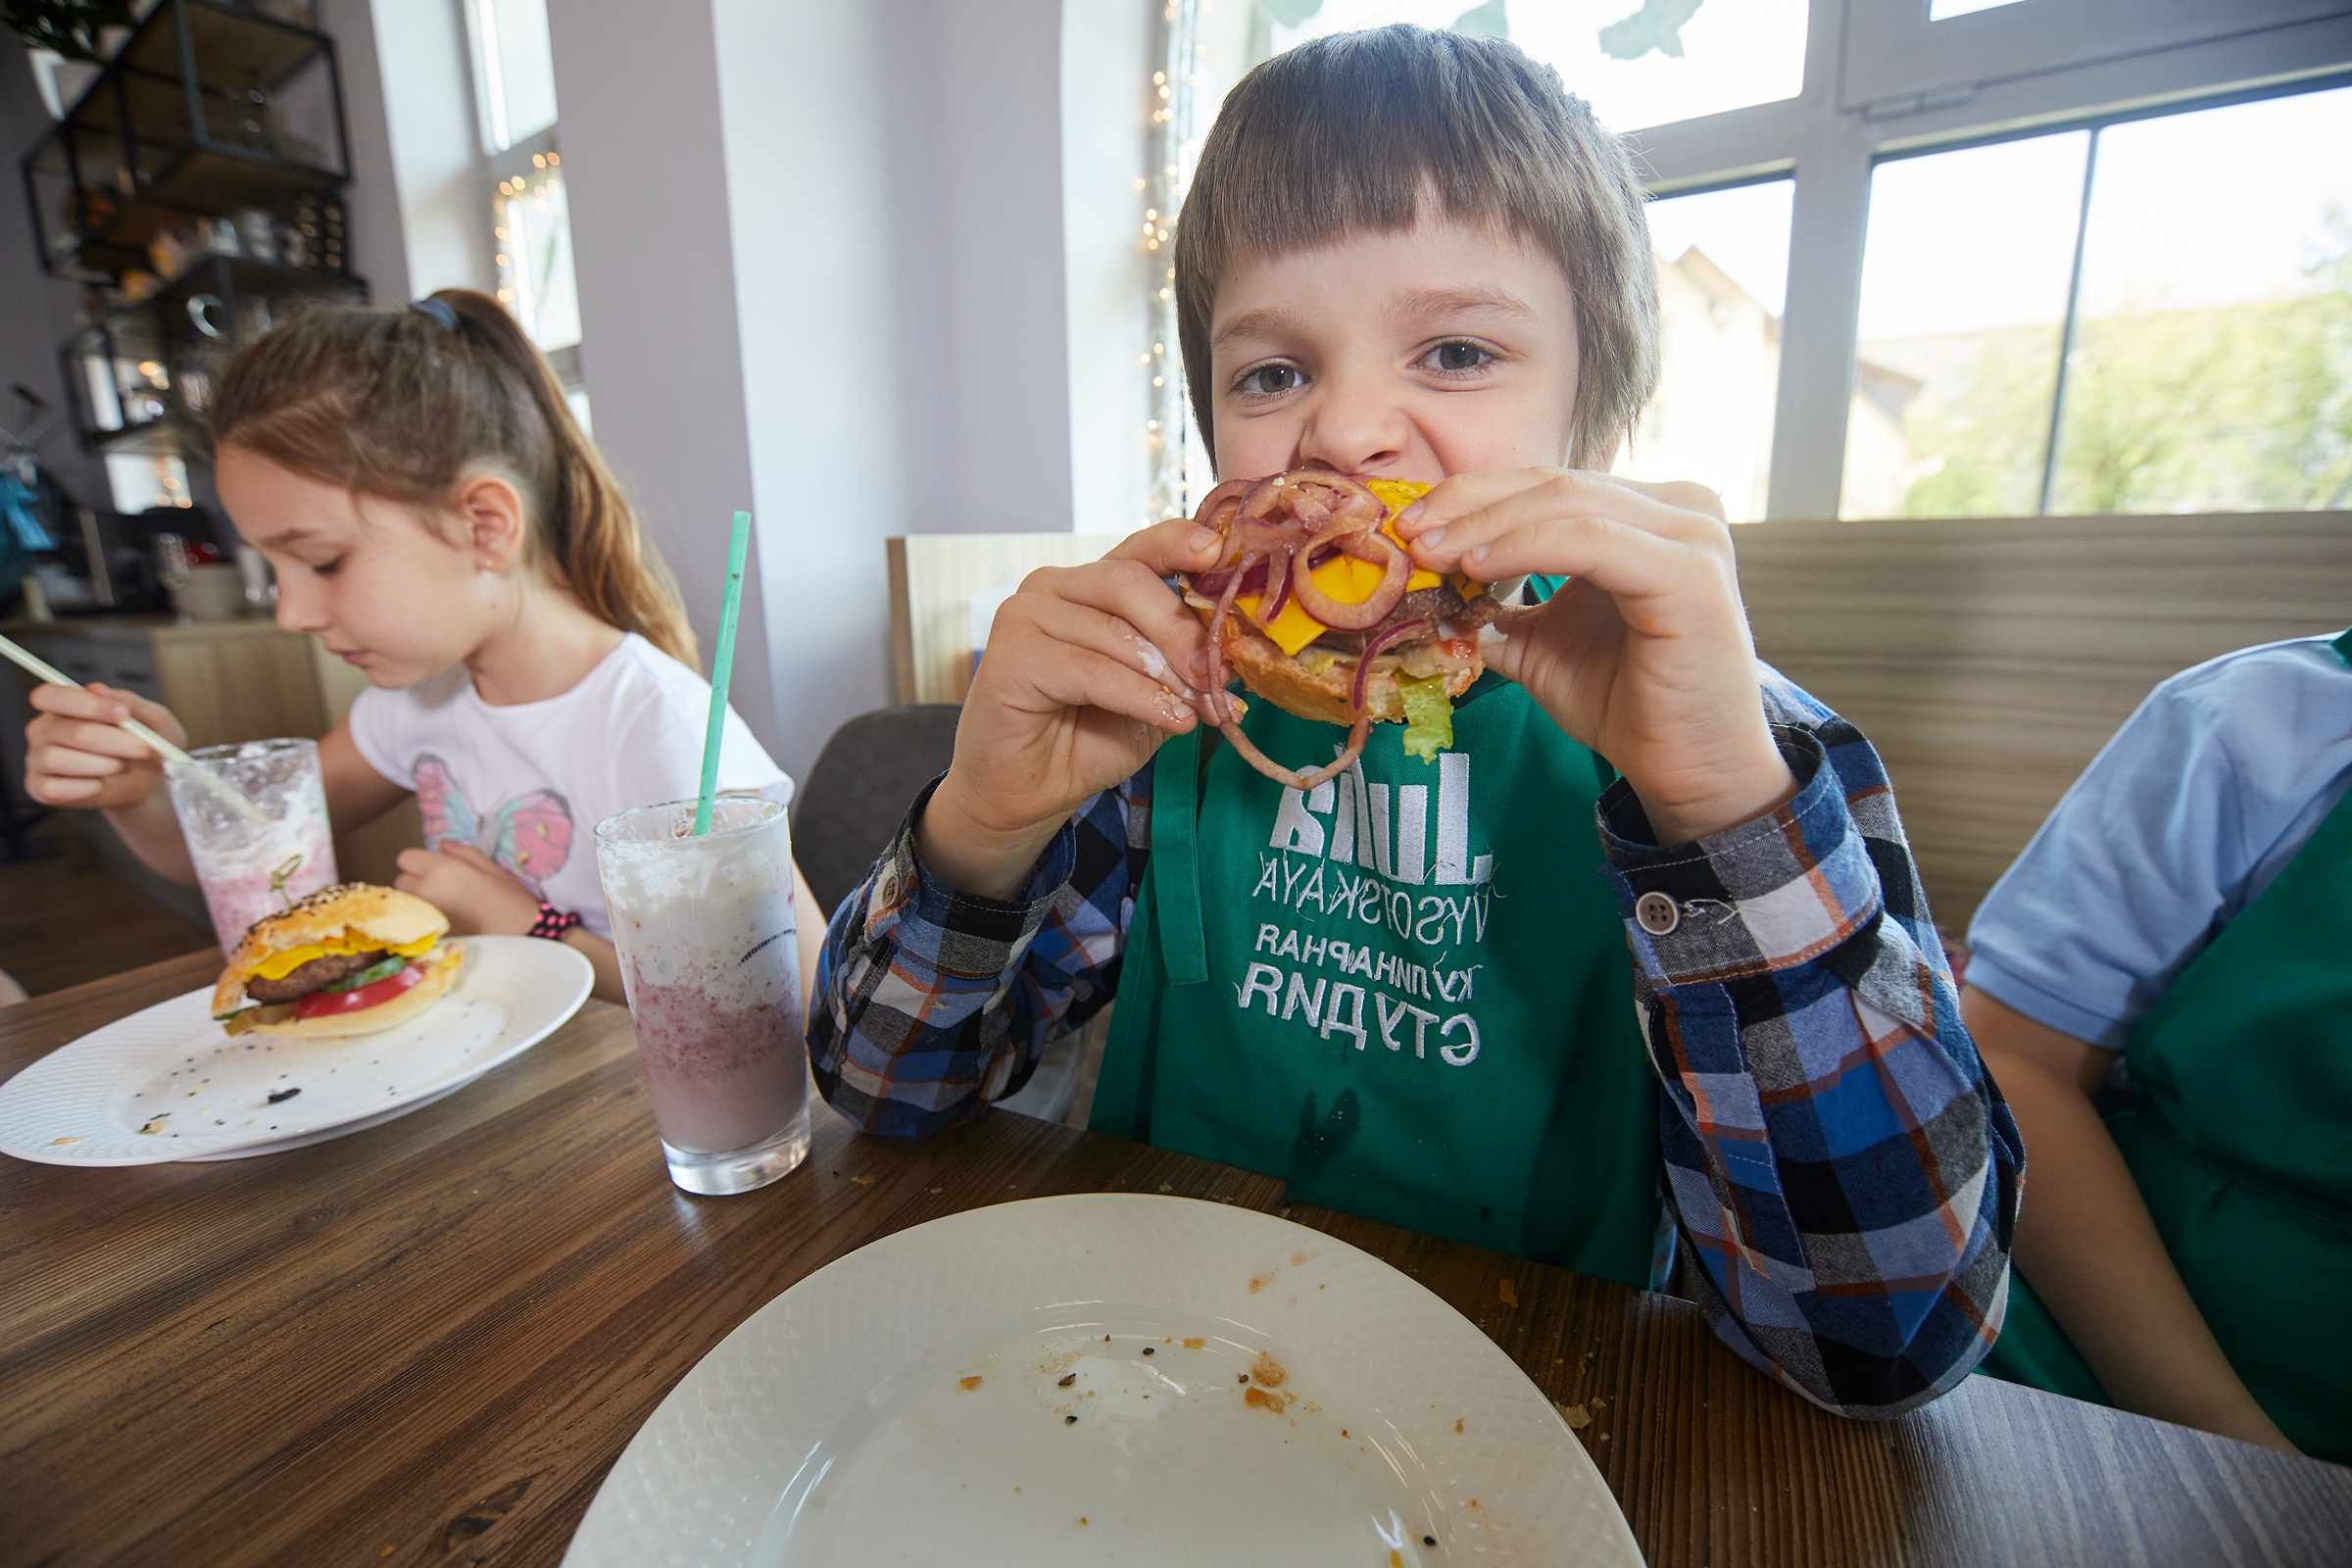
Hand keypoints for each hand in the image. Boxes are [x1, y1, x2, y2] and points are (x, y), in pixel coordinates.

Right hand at [23, 682, 186, 810]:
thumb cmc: (145, 743)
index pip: (49, 696)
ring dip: (103, 765)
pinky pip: (54, 788)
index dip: (86, 704)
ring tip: (122, 765)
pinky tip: (101, 783)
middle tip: (144, 748)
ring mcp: (39, 760)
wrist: (150, 782)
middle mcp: (44, 730)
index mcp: (62, 705)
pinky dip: (87, 788)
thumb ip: (127, 701)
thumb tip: (98, 689)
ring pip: (57, 759)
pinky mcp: (42, 788)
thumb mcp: (150, 718)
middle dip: (116, 742)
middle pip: (71, 732)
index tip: (123, 714)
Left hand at [394, 842, 539, 934]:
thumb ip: (462, 853)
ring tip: (443, 905)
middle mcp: (428, 891)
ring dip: (416, 900)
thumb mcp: (491, 868)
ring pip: (405, 902)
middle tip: (440, 887)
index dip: (418, 861)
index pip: (405, 858)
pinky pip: (414, 920)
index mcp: (443, 870)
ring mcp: (425, 915)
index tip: (432, 868)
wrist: (521, 936)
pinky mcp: (427, 933)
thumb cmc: (510, 901)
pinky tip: (445, 920)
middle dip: (415, 882)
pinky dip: (422, 919)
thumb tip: (442, 845)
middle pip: (401, 881)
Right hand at [919, 517, 1225, 898]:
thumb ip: (1185, 663)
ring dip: (1167, 676)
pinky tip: (1170, 719)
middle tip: (1218, 674)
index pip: (1139, 547)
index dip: (1179, 543)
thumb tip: (1236, 652)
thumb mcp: (1155, 693)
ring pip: (1114, 631)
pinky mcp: (1009, 656)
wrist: (1031, 793)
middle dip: (1183, 630)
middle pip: (1129, 582)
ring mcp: (1025, 615)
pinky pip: (1090, 669)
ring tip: (1200, 711)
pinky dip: (1139, 697)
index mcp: (1090, 584)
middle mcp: (1053, 587)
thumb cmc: (1090, 738)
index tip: (1219, 552)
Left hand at [1396, 468, 1794, 843]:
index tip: (1410, 528)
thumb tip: (1423, 602)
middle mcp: (1679, 508)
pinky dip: (1525, 547)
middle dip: (1468, 505)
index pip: (1545, 485)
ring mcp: (1692, 534)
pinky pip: (1590, 541)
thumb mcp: (1543, 646)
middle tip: (1408, 535)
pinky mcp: (1690, 572)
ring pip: (1566, 503)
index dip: (1472, 498)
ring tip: (1431, 552)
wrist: (1692, 768)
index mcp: (1647, 513)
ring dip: (1486, 524)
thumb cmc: (1630, 704)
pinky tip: (1477, 567)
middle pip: (1551, 483)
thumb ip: (1495, 612)